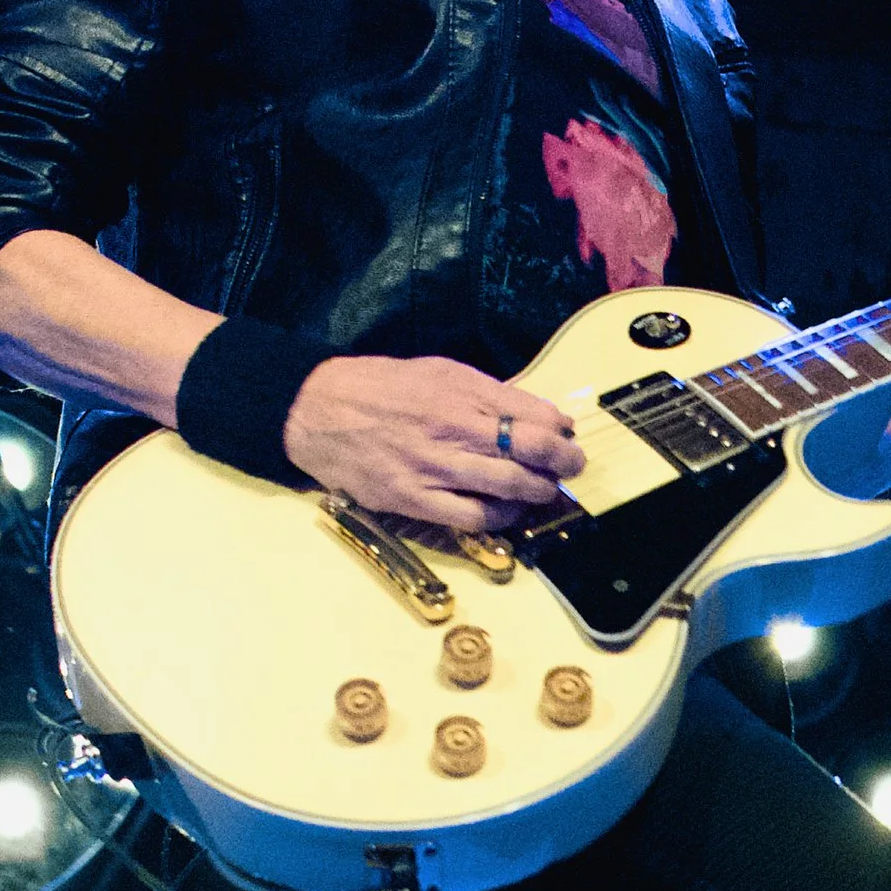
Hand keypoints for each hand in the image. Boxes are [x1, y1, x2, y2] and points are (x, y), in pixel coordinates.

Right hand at [282, 353, 583, 529]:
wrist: (319, 411)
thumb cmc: (383, 389)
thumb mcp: (439, 372)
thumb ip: (487, 392)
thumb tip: (537, 412)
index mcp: (461, 392)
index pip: (533, 413)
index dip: (560, 428)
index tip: (566, 434)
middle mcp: (453, 428)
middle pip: (531, 450)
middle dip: (564, 462)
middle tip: (572, 467)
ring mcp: (435, 467)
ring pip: (509, 486)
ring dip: (538, 491)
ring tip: (544, 490)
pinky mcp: (415, 499)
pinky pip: (474, 517)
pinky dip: (500, 517)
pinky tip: (507, 512)